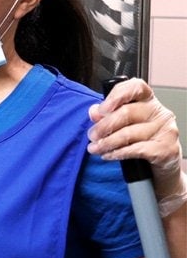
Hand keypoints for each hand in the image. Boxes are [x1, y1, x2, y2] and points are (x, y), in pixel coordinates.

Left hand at [87, 78, 185, 213]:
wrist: (159, 170)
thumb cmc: (140, 143)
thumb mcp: (123, 126)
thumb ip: (107, 116)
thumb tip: (94, 112)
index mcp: (148, 101)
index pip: (136, 87)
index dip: (117, 95)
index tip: (102, 109)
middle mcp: (159, 112)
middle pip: (127, 113)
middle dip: (103, 126)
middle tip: (91, 136)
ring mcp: (165, 130)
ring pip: (129, 134)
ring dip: (106, 143)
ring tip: (94, 148)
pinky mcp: (166, 149)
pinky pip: (136, 149)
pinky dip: (118, 153)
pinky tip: (108, 155)